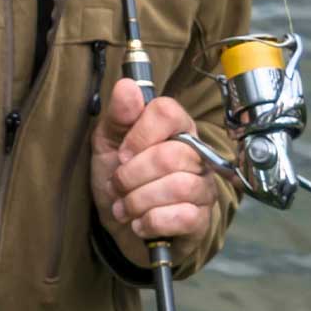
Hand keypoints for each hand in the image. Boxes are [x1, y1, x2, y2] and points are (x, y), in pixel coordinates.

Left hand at [89, 78, 217, 269]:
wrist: (122, 225)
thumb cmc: (118, 177)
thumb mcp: (108, 142)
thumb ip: (118, 115)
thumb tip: (126, 85)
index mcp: (175, 128)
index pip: (167, 112)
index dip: (140, 133)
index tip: (122, 153)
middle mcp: (196, 154)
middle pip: (170, 156)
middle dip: (131, 175)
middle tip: (117, 185)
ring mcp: (203, 187)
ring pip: (178, 186)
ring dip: (139, 201)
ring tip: (125, 207)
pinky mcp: (202, 219)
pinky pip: (184, 217)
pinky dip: (152, 221)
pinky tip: (140, 223)